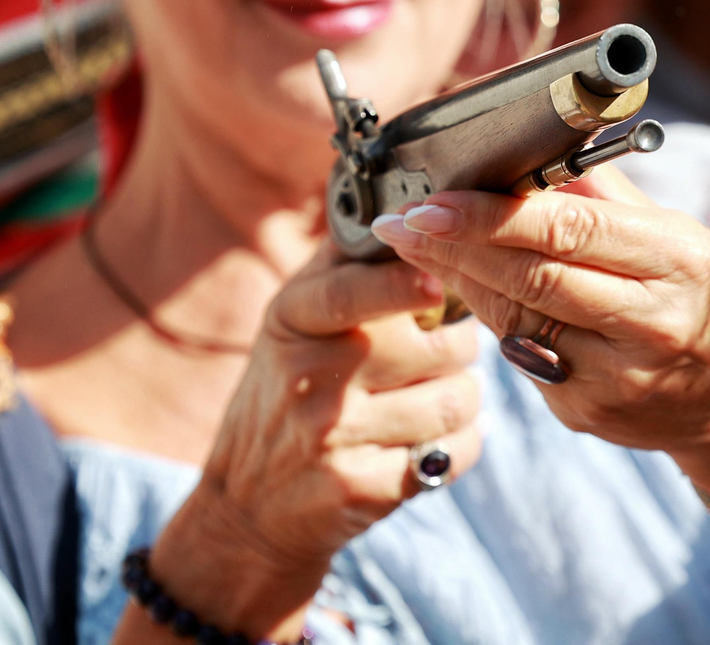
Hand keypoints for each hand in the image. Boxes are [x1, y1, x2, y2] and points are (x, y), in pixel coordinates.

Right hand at [139, 244, 480, 639]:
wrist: (247, 506)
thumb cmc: (286, 392)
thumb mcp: (291, 321)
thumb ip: (340, 264)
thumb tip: (397, 204)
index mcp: (292, 321)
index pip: (349, 294)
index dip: (400, 284)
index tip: (438, 279)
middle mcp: (308, 378)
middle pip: (433, 346)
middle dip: (456, 344)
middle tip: (442, 348)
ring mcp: (333, 437)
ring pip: (454, 400)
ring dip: (463, 396)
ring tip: (438, 394)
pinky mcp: (361, 488)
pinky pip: (452, 453)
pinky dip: (459, 445)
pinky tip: (433, 440)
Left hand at [371, 176, 709, 515]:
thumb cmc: (698, 291)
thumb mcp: (671, 231)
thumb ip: (598, 192)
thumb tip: (525, 141)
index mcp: (675, 260)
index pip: (567, 230)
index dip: (489, 216)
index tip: (431, 200)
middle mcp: (652, 323)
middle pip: (531, 279)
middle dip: (454, 246)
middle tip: (400, 221)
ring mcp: (621, 380)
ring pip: (516, 322)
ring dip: (461, 280)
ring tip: (422, 245)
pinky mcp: (593, 417)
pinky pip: (523, 360)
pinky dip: (494, 321)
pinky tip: (472, 292)